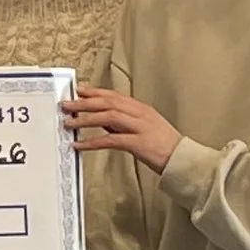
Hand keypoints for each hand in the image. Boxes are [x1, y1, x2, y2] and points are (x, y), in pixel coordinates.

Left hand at [63, 88, 183, 172]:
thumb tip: (102, 121)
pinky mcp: (139, 144)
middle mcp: (140, 114)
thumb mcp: (145, 127)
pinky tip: (80, 145)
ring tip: (69, 122)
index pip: (113, 95)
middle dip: (84, 102)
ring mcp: (140, 127)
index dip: (94, 92)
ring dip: (86, 119)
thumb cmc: (164, 146)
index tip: (78, 90)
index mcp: (141, 108)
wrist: (183, 159)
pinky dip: (93, 142)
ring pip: (108, 116)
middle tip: (67, 104)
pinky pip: (111, 141)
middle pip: (107, 102)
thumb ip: (124, 123)